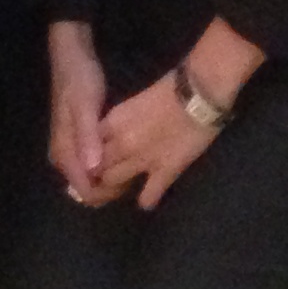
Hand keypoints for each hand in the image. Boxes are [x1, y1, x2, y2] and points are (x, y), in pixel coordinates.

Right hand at [45, 21, 120, 203]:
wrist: (72, 56)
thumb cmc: (79, 79)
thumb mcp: (85, 106)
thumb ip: (88, 137)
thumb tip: (93, 170)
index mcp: (63, 152)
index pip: (85, 190)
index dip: (108, 193)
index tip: (132, 183)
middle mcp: (63, 156)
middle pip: (87, 188)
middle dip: (111, 188)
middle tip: (137, 175)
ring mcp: (70, 149)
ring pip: (91, 177)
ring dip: (111, 177)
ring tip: (135, 166)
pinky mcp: (79, 140)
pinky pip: (93, 164)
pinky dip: (109, 165)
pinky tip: (126, 156)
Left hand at [93, 70, 219, 209]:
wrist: (200, 93)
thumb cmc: (172, 87)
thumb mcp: (137, 101)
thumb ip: (123, 120)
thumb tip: (118, 133)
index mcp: (113, 122)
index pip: (88, 145)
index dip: (90, 153)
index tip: (94, 158)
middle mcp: (121, 143)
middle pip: (96, 167)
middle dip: (97, 173)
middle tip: (105, 177)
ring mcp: (142, 160)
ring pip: (113, 183)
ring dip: (116, 187)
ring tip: (124, 187)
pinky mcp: (164, 172)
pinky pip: (148, 196)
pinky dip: (146, 200)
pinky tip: (147, 201)